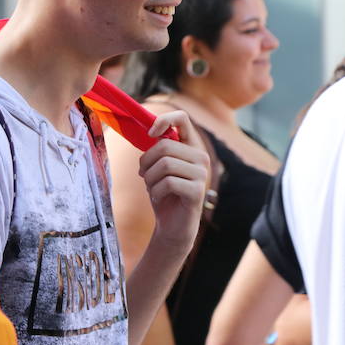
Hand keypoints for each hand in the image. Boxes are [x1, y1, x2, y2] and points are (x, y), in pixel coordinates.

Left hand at [138, 110, 210, 254]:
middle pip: (165, 145)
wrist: (172, 225)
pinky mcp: (197, 191)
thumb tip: (148, 129)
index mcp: (192, 146)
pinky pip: (167, 182)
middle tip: (143, 174)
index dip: (163, 120)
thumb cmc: (164, 192)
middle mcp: (201, 157)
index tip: (149, 134)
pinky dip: (155, 191)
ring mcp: (202, 174)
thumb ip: (157, 147)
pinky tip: (158, 197)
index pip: (182, 118)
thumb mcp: (158, 166)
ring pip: (164, 164)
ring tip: (151, 187)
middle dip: (146, 161)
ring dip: (149, 178)